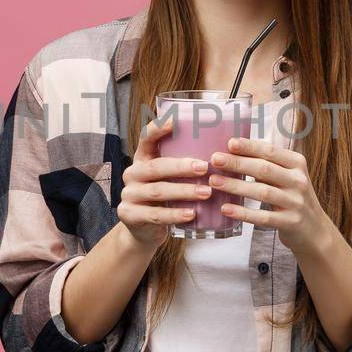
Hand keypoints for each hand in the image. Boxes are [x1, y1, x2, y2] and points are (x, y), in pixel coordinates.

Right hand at [117, 115, 214, 247]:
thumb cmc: (165, 199)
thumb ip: (184, 165)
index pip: (146, 138)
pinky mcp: (129, 215)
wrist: (144, 230)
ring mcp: (129, 194)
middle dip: (181, 166)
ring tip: (206, 192)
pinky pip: (155, 214)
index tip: (175, 122)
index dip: (158, 129)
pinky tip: (191, 214)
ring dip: (184, 191)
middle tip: (205, 167)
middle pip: (156, 167)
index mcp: (142, 158)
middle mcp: (132, 173)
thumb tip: (222, 150)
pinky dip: (175, 214)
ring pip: (158, 190)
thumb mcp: (169, 179)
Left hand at [207, 137, 332, 254]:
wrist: (315, 230)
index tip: (229, 143)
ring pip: (262, 192)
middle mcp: (298, 181)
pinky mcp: (290, 222)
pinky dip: (243, 213)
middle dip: (237, 163)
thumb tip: (235, 148)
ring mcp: (295, 202)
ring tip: (214, 182)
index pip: (271, 151)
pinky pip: (263, 217)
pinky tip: (226, 209)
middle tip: (215, 159)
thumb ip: (269, 164)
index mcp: (297, 164)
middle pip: (264, 169)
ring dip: (236, 186)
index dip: (249, 146)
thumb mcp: (288, 176)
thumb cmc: (293, 197)